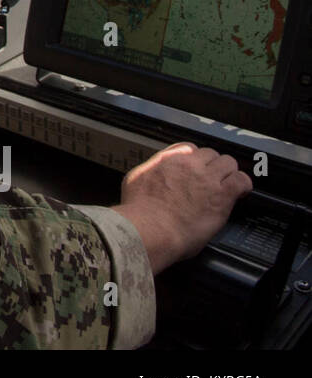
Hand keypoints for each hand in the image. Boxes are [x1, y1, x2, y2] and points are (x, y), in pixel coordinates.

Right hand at [112, 142, 251, 272]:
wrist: (151, 228)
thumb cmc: (140, 212)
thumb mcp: (134, 181)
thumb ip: (149, 172)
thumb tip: (151, 174)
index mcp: (167, 160)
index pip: (189, 148)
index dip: (195, 160)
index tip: (195, 168)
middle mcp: (188, 164)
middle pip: (211, 154)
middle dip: (212, 166)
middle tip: (211, 180)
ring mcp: (207, 178)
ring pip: (228, 163)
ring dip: (228, 173)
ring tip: (226, 185)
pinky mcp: (222, 194)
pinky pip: (242, 180)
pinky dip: (242, 185)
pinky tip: (240, 192)